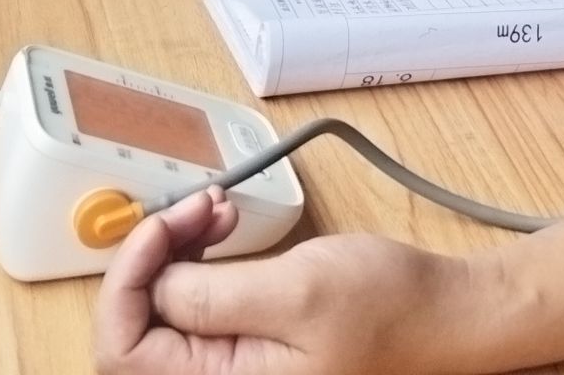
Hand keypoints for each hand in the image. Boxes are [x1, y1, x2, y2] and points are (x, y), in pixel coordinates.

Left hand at [93, 203, 482, 374]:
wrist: (441, 312)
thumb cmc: (387, 307)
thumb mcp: (298, 291)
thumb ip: (214, 296)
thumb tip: (156, 284)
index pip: (122, 349)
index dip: (129, 277)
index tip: (164, 221)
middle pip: (137, 329)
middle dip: (153, 256)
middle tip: (196, 205)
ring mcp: (229, 368)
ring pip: (163, 311)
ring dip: (176, 250)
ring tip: (216, 208)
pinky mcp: (243, 345)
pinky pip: (195, 306)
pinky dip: (198, 259)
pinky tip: (223, 226)